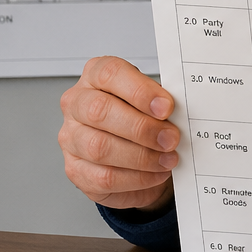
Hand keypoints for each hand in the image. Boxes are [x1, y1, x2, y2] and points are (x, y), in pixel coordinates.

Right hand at [58, 56, 178, 212]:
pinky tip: (156, 173)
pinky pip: (104, 177)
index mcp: (95, 76)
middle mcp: (77, 104)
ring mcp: (71, 138)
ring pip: (99, 147)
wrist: (134, 155)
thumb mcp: (153, 102)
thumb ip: (161, 103)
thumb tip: (180, 113)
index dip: (140, 90)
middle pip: (99, 111)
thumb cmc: (143, 119)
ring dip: (142, 156)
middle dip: (142, 128)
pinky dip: (137, 178)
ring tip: (168, 158)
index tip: (167, 107)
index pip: (109, 73)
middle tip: (171, 138)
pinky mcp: (76, 169)